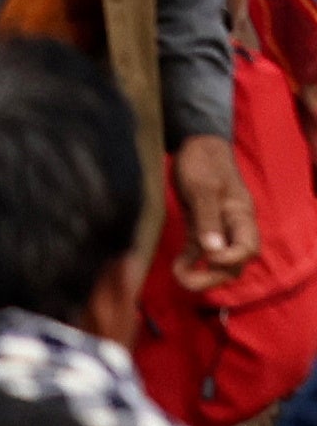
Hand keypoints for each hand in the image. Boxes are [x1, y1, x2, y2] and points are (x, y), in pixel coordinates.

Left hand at [177, 133, 261, 288]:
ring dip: (202, 273)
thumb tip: (212, 251)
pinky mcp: (200, 225)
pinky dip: (191, 260)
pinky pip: (200, 250)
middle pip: (234, 261)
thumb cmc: (204, 161)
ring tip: (180, 278)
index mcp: (241, 216)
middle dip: (214, 276)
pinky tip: (177, 268)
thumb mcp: (203, 186)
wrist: (196, 144)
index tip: (210, 258)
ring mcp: (216, 227)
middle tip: (188, 281)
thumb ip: (208, 217)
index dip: (231, 258)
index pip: (247, 248)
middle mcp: (232, 225)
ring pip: (217, 260)